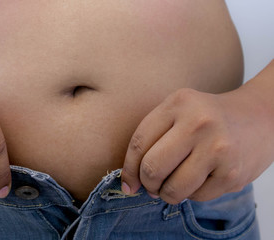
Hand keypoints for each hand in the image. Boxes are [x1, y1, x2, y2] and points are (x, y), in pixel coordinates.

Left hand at [121, 87, 273, 203]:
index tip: (128, 184)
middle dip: (147, 184)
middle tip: (152, 186)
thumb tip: (130, 183)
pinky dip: (192, 194)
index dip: (128, 169)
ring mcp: (218, 148)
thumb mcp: (179, 111)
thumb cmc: (209, 118)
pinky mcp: (232, 173)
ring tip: (173, 185)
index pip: (139, 143)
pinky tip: (200, 179)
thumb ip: (152, 138)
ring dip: (167, 194)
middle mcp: (198, 123)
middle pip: (152, 168)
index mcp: (179, 103)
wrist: (260, 116)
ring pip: (173, 189)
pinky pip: (197, 197)